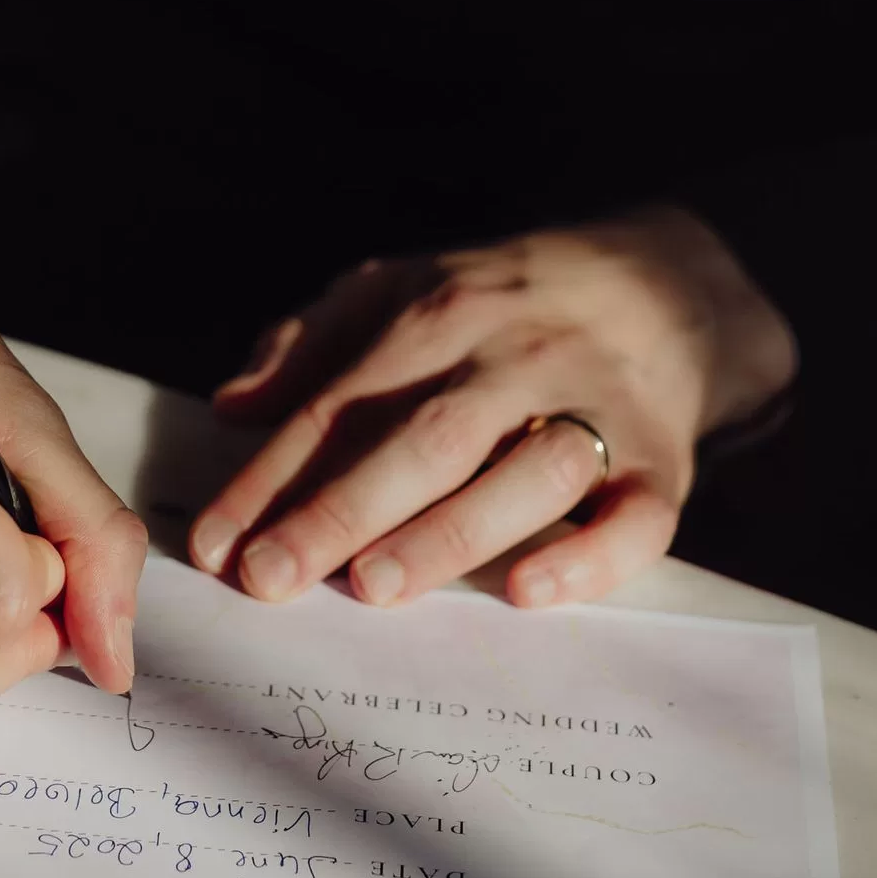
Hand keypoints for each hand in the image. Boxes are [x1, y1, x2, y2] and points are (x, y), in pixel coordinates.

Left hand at [187, 208, 796, 611]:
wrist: (659, 286)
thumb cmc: (496, 307)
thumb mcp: (396, 291)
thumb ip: (311, 345)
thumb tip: (231, 406)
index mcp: (438, 314)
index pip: (340, 403)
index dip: (272, 477)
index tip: (214, 544)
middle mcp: (516, 358)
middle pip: (425, 437)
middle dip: (341, 509)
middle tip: (270, 577)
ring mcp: (596, 408)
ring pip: (527, 472)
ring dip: (448, 531)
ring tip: (372, 585)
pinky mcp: (662, 461)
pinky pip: (637, 515)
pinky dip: (589, 556)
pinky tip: (528, 591)